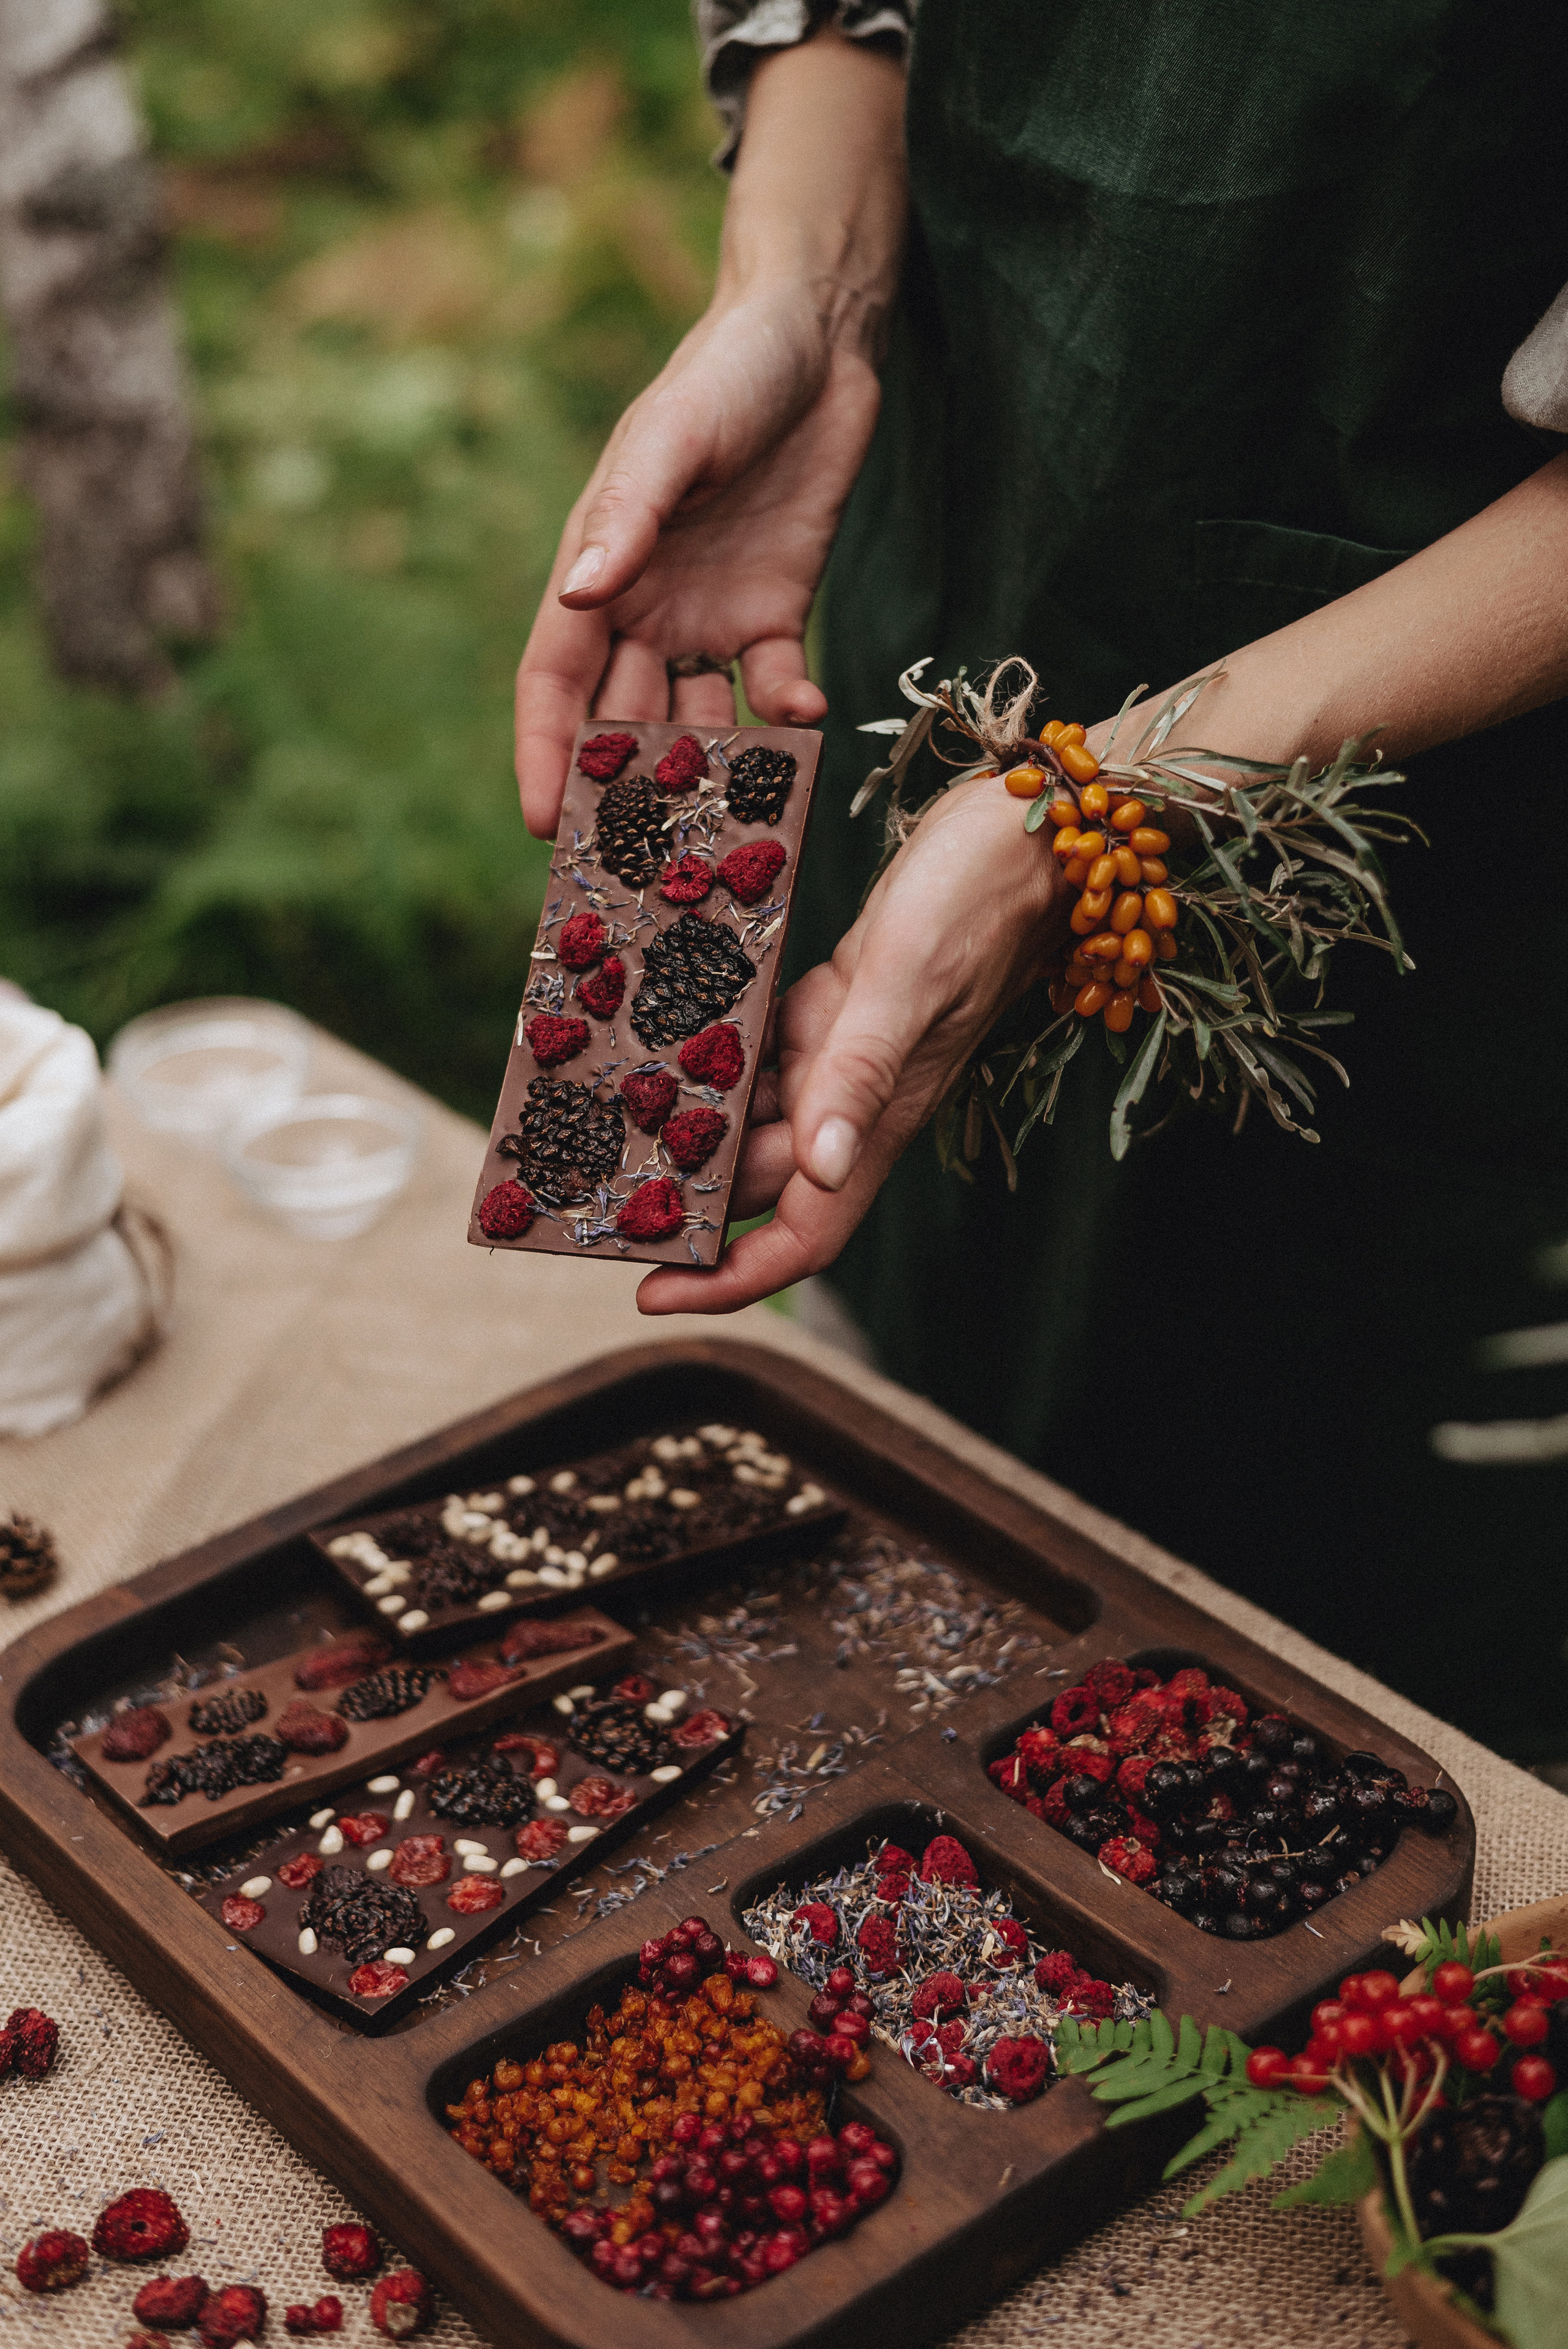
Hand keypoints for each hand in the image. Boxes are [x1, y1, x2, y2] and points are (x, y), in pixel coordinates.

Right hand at [514, 284, 880, 837]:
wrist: (818, 337)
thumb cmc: (724, 372)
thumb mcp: (670, 439)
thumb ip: (627, 518)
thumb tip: (576, 592)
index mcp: (598, 571)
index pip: (554, 681)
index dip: (547, 754)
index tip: (547, 825)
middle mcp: (644, 608)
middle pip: (619, 718)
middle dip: (621, 790)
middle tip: (633, 863)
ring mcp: (709, 616)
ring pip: (695, 720)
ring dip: (706, 773)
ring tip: (722, 830)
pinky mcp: (777, 612)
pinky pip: (773, 685)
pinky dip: (785, 714)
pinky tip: (806, 724)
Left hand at [636, 777, 1068, 1313]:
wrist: (1027, 833)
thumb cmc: (978, 899)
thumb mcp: (906, 981)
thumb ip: (861, 1075)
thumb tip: (820, 1169)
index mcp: (875, 1118)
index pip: (800, 1234)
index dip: (728, 1277)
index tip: (650, 1294)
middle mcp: (852, 1101)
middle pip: (754, 1183)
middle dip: (676, 1199)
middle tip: (581, 1192)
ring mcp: (841, 1054)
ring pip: (746, 1118)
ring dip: (679, 1126)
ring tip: (590, 1119)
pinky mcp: (832, 1004)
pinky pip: (754, 1049)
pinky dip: (701, 1052)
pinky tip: (647, 1034)